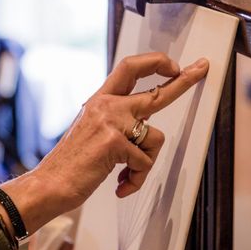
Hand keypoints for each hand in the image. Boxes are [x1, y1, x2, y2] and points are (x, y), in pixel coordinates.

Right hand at [2, 52, 208, 232]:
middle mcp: (106, 105)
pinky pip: (144, 162)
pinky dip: (136, 179)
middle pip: (155, 92)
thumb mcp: (91, 132)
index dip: (154, 63)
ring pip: (154, 138)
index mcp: (99, 100)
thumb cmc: (71, 164)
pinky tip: (120, 186)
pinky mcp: (115, 142)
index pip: (130, 68)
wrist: (49, 184)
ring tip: (126, 178)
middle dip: (183, 81)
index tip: (173, 65)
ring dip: (145, 164)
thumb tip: (144, 127)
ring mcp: (111, 122)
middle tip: (201, 69)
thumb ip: (115, 122)